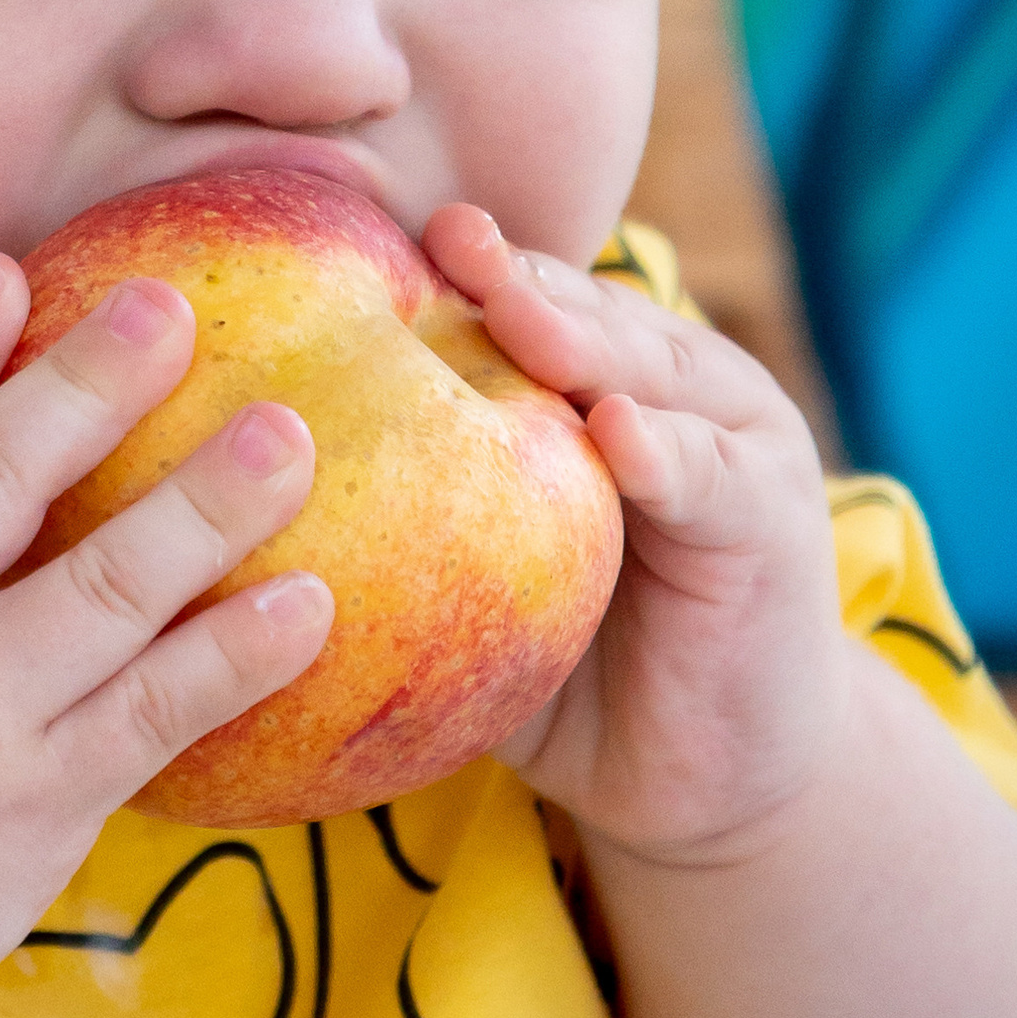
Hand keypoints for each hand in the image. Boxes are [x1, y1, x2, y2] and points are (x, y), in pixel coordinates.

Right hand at [0, 255, 329, 1017]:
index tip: (14, 269)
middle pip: (0, 467)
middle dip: (97, 379)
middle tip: (177, 309)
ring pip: (109, 579)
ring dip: (208, 499)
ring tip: (289, 440)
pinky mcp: (28, 807)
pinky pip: (156, 711)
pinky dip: (237, 652)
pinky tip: (308, 603)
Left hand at [423, 206, 844, 861]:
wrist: (702, 779)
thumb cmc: (566, 674)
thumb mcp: (479, 589)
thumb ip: (413, 523)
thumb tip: (242, 498)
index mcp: (590, 385)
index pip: (518, 308)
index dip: (456, 272)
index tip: (371, 237)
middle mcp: (666, 391)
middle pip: (582, 314)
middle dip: (513, 276)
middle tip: (447, 238)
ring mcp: (731, 443)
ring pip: (651, 370)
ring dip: (584, 338)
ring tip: (516, 309)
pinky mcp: (773, 518)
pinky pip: (711, 476)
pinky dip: (669, 451)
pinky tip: (621, 434)